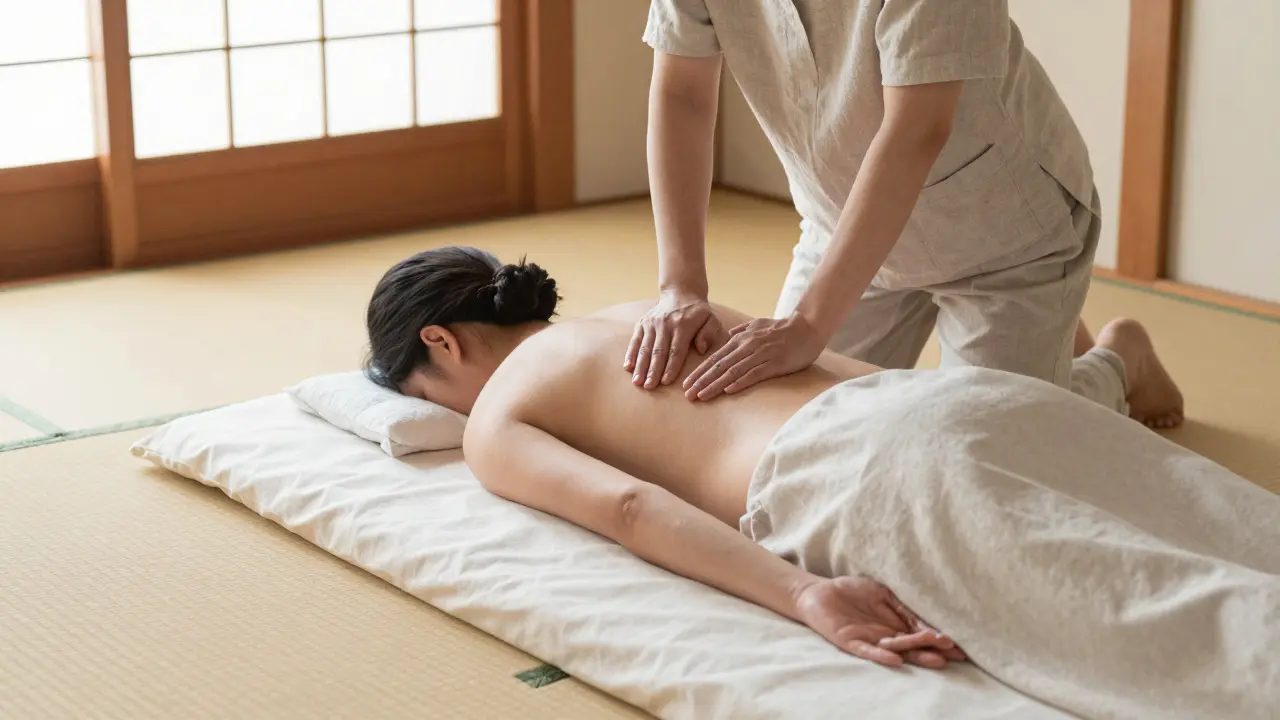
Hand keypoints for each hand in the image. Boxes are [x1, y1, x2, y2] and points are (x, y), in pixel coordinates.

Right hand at [624, 291, 723, 388]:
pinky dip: (631, 354)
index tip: (665, 381)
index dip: (670, 367)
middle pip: (658, 351)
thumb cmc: (698, 312)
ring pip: (645, 348)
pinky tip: (627, 367)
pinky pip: (635, 341)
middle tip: (649, 386)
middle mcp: (665, 325)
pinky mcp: (642, 323)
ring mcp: (652, 324)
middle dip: (653, 370)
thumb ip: (709, 333)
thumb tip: (701, 349)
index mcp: (683, 326)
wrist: (680, 293)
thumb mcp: (711, 318)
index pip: (676, 350)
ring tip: (637, 382)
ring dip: (641, 366)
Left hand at [683, 313, 825, 400]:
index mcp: (741, 340)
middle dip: (701, 381)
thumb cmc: (783, 328)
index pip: (715, 358)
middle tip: (687, 395)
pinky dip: (740, 382)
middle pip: (719, 366)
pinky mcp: (774, 363)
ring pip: (733, 372)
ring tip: (701, 396)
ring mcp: (760, 355)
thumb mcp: (758, 324)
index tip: (686, 384)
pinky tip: (728, 390)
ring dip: (715, 385)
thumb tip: (730, 336)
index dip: (700, 372)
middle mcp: (747, 347)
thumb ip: (742, 331)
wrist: (808, 326)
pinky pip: (754, 374)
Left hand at [794, 576, 966, 668]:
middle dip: (934, 650)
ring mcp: (868, 640)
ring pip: (896, 651)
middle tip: (955, 655)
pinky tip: (897, 660)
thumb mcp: (882, 593)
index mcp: (893, 625)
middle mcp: (884, 636)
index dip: (938, 639)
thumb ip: (901, 606)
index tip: (959, 645)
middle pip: (913, 646)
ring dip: (914, 655)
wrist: (819, 592)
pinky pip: (867, 652)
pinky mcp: (850, 642)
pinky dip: (882, 656)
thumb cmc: (851, 591)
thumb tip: (925, 617)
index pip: (919, 634)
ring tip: (936, 659)